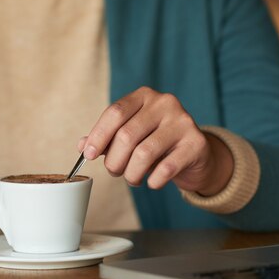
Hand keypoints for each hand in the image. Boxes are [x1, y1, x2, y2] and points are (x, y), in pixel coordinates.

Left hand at [78, 87, 232, 194]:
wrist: (195, 154)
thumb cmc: (157, 144)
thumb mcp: (131, 136)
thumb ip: (107, 139)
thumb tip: (83, 146)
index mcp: (144, 96)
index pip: (115, 112)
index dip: (98, 135)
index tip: (88, 155)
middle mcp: (165, 103)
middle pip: (127, 135)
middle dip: (114, 161)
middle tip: (115, 172)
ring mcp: (183, 121)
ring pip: (144, 153)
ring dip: (132, 174)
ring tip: (132, 179)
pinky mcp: (196, 143)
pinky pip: (166, 168)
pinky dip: (153, 180)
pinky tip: (152, 182)